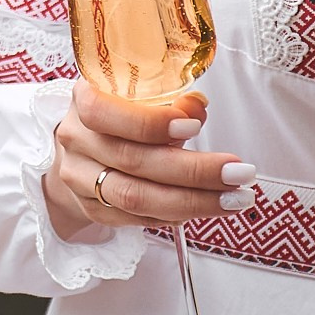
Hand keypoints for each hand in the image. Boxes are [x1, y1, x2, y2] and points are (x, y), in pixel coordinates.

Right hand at [40, 80, 254, 241]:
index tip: (194, 128)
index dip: (149, 124)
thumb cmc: (118, 114)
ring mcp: (79, 178)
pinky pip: (136, 218)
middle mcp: (76, 140)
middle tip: (238, 173)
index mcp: (83, 100)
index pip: (104, 113)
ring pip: (136, 198)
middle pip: (132, 162)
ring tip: (234, 198)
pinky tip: (204, 207)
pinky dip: (174, 215)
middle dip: (193, 171)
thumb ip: (167, 100)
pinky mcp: (91, 209)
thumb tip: (197, 108)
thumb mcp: (136, 95)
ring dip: (192, 201)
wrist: (80, 148)